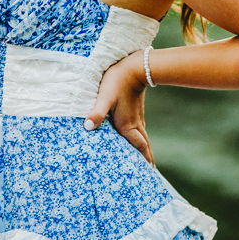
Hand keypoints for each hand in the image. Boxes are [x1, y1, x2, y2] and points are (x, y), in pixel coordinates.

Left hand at [84, 51, 154, 165]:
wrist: (135, 66)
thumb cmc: (117, 81)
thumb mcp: (105, 97)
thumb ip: (97, 112)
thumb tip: (87, 127)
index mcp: (127, 125)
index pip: (138, 147)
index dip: (144, 160)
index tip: (149, 173)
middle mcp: (134, 123)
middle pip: (143, 146)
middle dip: (147, 159)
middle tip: (151, 172)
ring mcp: (137, 116)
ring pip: (143, 137)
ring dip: (145, 150)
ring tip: (147, 160)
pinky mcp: (136, 110)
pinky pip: (140, 129)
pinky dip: (141, 139)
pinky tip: (137, 137)